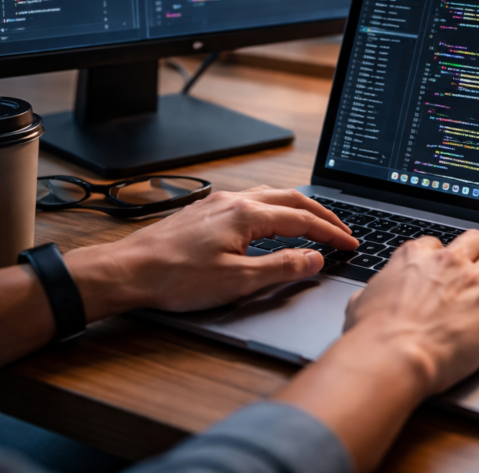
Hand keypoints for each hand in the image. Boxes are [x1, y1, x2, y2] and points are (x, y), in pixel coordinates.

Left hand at [66, 187, 358, 316]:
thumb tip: (313, 258)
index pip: (303, 220)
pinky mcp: (205, 210)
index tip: (350, 244)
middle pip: (291, 199)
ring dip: (298, 208)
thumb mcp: (237, 281)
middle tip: (342, 230)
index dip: (331, 233)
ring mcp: (218, 202)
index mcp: (247, 215)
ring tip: (315, 223)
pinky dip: (275, 209)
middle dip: (322, 214)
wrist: (128, 271)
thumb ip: (281, 267)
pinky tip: (271, 222)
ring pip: (270, 196)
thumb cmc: (176, 278)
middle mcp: (234, 201)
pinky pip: (251, 200)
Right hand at [342, 230, 478, 394]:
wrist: (393, 356)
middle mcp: (448, 262)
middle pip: (477, 240)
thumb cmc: (373, 336)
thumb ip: (371, 293)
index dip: (444, 256)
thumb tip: (367, 297)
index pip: (436, 244)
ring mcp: (474, 282)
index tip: (448, 268)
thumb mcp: (361, 303)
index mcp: (414, 257)